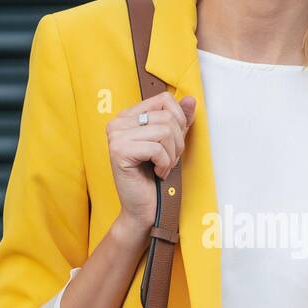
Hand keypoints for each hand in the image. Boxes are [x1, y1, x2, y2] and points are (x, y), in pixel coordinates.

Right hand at [106, 90, 196, 236]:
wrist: (144, 208)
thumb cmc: (156, 177)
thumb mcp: (172, 143)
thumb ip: (180, 120)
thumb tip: (190, 99)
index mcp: (128, 116)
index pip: (164, 99)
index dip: (179, 121)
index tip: (173, 143)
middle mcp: (118, 122)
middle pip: (167, 117)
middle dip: (177, 142)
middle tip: (169, 160)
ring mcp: (116, 136)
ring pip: (164, 131)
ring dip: (172, 155)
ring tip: (163, 167)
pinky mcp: (119, 151)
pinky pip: (157, 148)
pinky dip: (165, 164)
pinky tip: (157, 173)